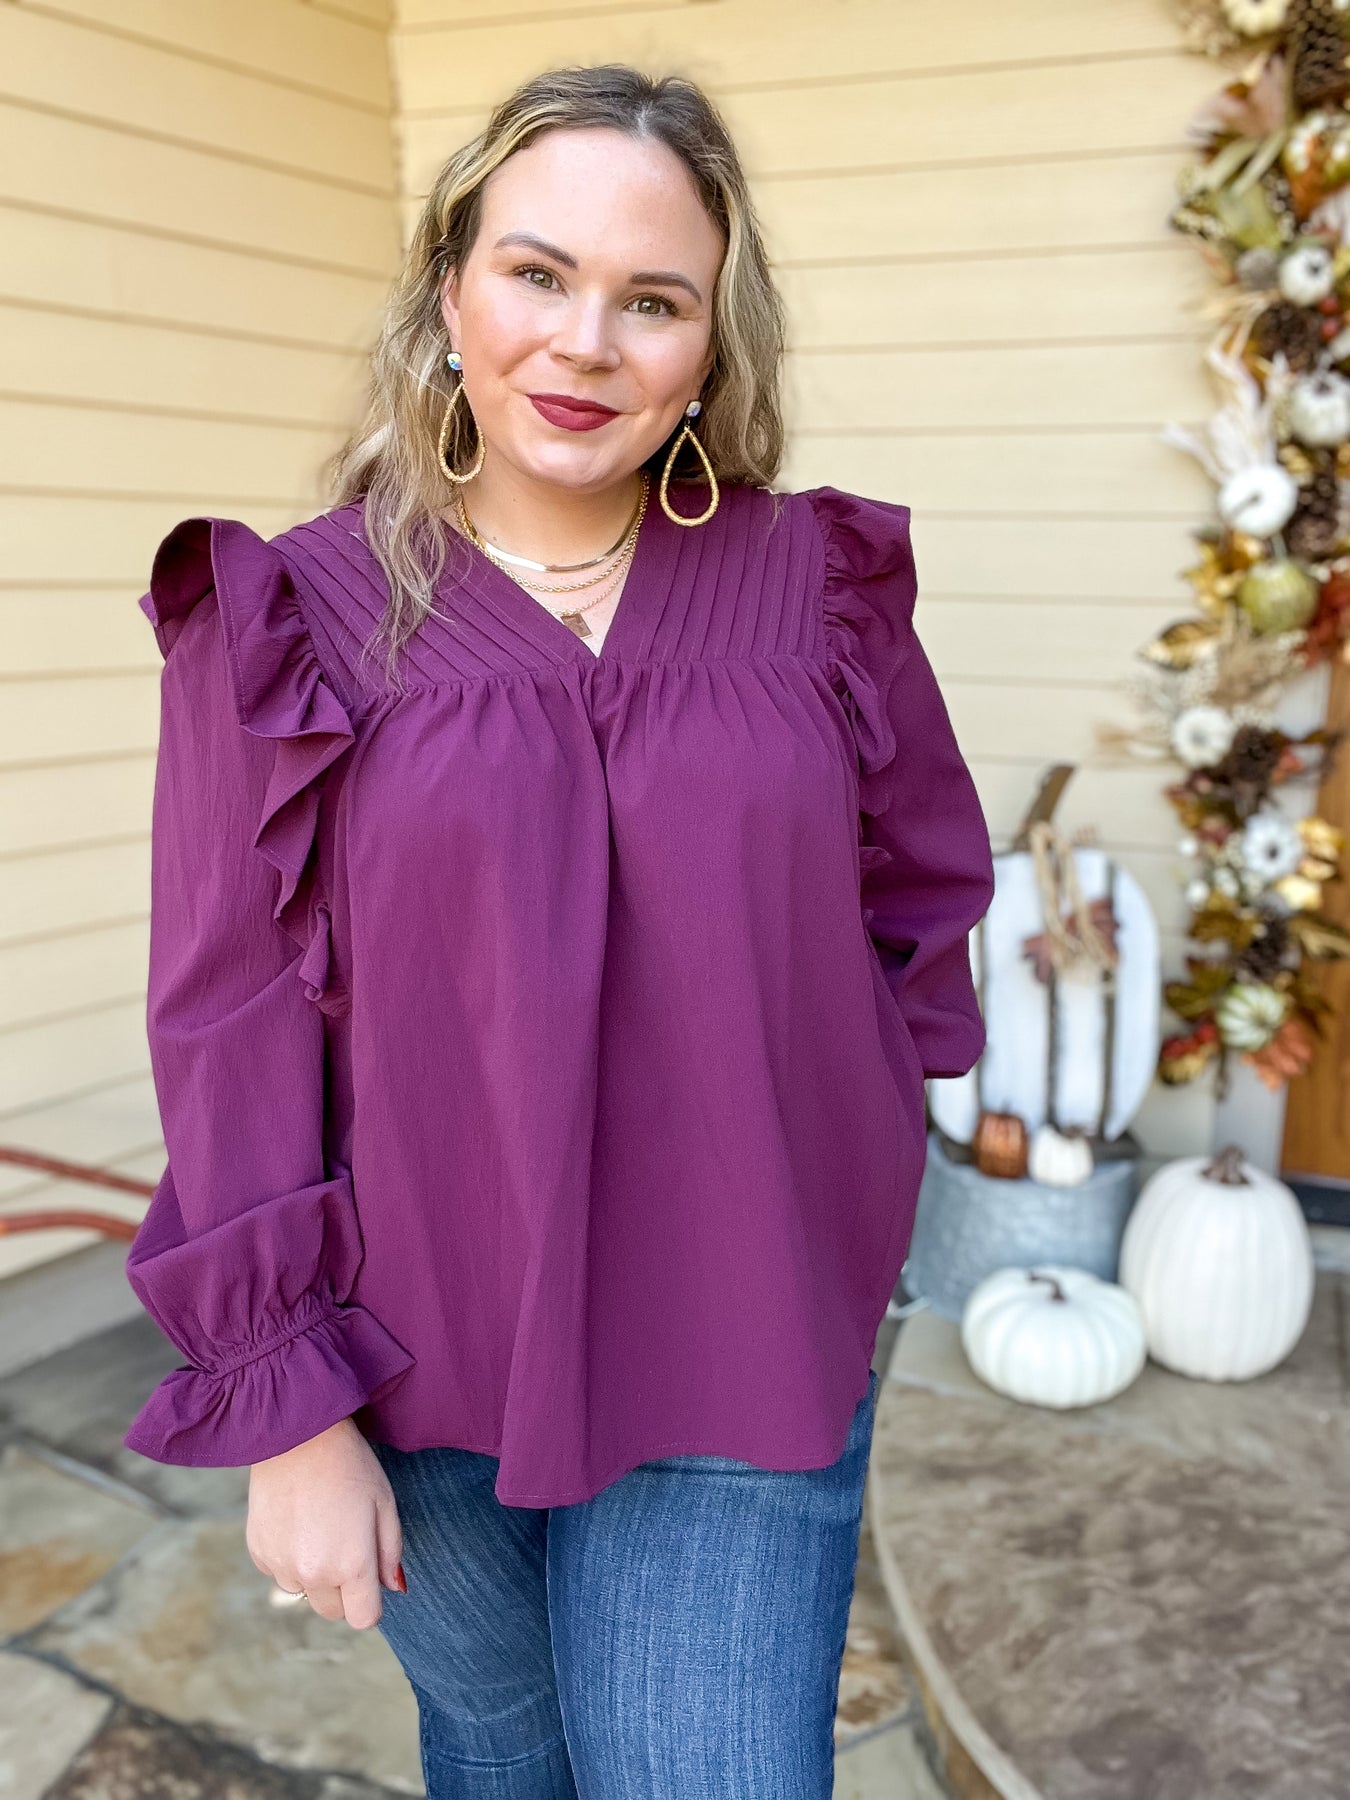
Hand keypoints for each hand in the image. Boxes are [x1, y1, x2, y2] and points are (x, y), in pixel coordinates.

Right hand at [246, 1417, 404, 1628]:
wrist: (297, 1436)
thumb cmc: (350, 1466)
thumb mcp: (385, 1503)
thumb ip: (390, 1553)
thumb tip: (392, 1588)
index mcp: (351, 1565)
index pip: (363, 1618)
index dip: (370, 1602)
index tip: (370, 1580)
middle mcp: (313, 1574)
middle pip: (332, 1611)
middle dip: (344, 1591)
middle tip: (347, 1546)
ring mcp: (281, 1566)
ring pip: (304, 1592)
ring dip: (314, 1575)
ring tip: (320, 1528)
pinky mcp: (258, 1554)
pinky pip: (279, 1573)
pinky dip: (289, 1559)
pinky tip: (297, 1522)